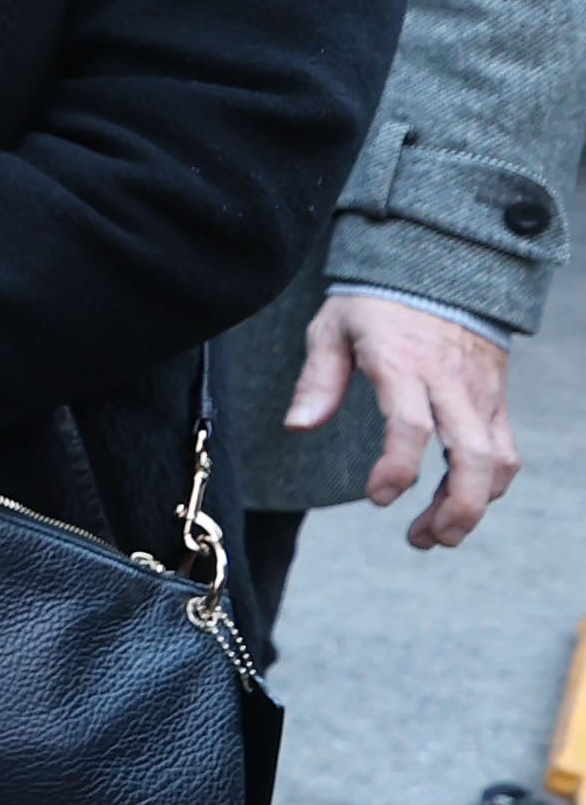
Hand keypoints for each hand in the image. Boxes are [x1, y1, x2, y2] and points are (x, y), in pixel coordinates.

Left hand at [290, 296, 521, 546]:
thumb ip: (318, 379)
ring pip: (498, 461)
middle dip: (456, 508)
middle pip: (473, 456)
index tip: (377, 496)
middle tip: (423, 539)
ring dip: (474, 506)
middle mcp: (450, 382)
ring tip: (438, 534)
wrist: (442, 265)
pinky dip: (490, 484)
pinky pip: (506, 450)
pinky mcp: (497, 399)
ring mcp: (481, 393)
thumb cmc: (377, 301)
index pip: (411, 425)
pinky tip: (460, 502)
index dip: (397, 467)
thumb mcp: (333, 328)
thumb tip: (298, 426)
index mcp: (404, 363)